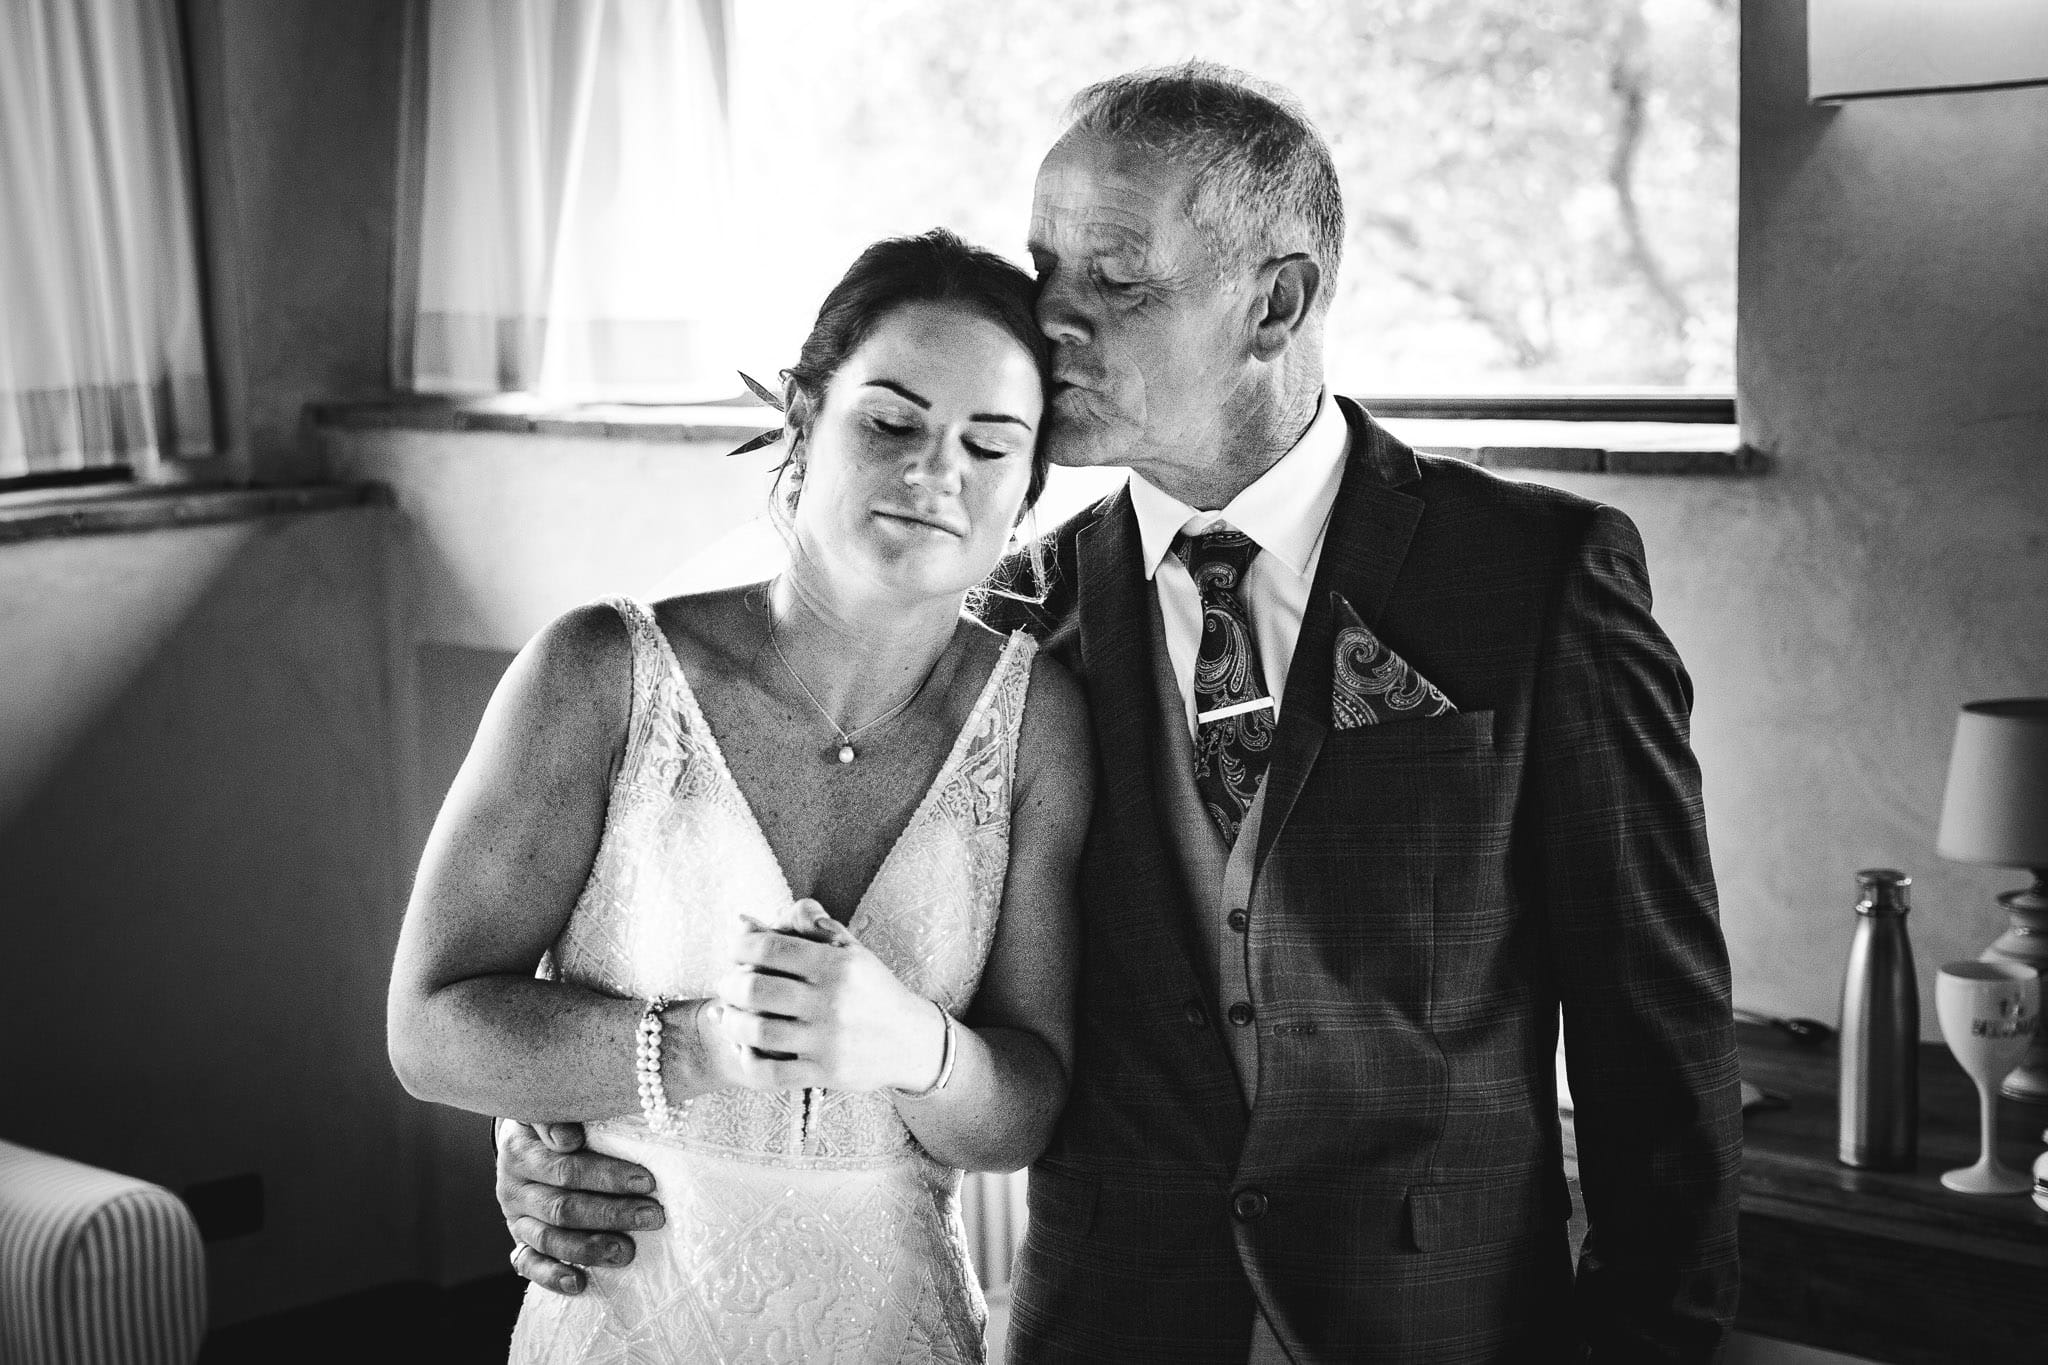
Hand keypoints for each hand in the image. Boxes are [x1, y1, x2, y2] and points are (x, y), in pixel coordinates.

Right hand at [496, 1119, 663, 1294]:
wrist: (526, 1135)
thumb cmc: (558, 1117)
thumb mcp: (557, 1104)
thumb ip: (560, 1115)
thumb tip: (568, 1138)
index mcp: (521, 1149)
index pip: (565, 1168)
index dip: (606, 1176)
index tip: (647, 1180)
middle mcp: (513, 1185)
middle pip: (563, 1207)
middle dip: (612, 1213)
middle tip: (653, 1216)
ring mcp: (515, 1216)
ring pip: (550, 1239)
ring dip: (590, 1247)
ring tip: (628, 1251)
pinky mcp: (518, 1240)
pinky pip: (528, 1264)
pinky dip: (552, 1276)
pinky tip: (579, 1283)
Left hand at [710, 899, 943, 1092]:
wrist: (912, 1040)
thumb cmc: (872, 989)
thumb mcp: (849, 949)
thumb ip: (803, 927)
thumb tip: (743, 921)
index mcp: (836, 963)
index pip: (770, 948)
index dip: (741, 947)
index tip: (736, 951)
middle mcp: (831, 1000)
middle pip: (755, 988)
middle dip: (730, 985)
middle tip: (726, 985)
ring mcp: (827, 1040)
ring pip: (757, 1031)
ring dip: (732, 1022)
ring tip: (728, 1016)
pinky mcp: (825, 1073)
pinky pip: (770, 1071)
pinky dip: (748, 1059)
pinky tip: (745, 1048)